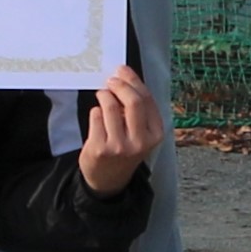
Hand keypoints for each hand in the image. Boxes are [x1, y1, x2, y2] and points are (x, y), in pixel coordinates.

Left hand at [75, 64, 164, 193]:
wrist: (109, 180)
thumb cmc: (125, 149)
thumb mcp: (141, 133)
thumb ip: (138, 109)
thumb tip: (125, 77)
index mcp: (155, 134)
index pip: (146, 100)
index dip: (133, 81)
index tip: (122, 71)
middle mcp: (140, 142)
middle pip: (133, 101)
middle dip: (120, 85)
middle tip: (111, 80)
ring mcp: (119, 146)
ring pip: (110, 107)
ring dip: (104, 96)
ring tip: (103, 97)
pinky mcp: (100, 149)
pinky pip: (96, 116)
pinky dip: (95, 111)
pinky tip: (98, 117)